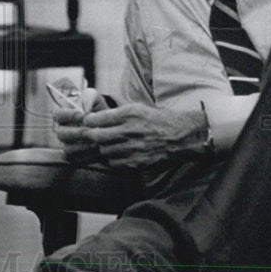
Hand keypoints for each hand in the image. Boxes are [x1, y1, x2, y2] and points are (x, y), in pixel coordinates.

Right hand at [52, 87, 110, 161]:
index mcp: (61, 113)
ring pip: (68, 149)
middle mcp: (60, 129)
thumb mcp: (95, 99)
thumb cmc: (97, 110)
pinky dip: (88, 157)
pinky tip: (99, 150)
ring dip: (84, 146)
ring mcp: (65, 144)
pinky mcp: (74, 157)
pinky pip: (77, 160)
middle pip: (61, 134)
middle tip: (90, 131)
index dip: (68, 115)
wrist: (107, 126)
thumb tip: (85, 105)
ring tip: (97, 142)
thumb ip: (89, 96)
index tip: (81, 115)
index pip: (57, 114)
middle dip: (77, 132)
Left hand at [81, 104, 206, 168]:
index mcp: (128, 114)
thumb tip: (95, 117)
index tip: (88, 122)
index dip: (88, 121)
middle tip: (93, 135)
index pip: (95, 119)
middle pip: (95, 136)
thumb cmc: (159, 120)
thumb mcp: (137, 108)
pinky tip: (118, 154)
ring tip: (108, 144)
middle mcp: (129, 131)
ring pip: (103, 151)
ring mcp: (133, 148)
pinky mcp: (137, 162)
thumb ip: (116, 113)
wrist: (182, 136)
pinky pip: (114, 163)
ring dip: (103, 148)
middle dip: (91, 135)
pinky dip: (112, 159)